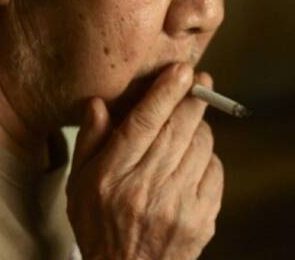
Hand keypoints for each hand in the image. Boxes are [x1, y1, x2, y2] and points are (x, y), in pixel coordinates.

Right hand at [66, 63, 222, 259]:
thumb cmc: (100, 224)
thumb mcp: (80, 184)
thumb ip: (90, 141)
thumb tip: (99, 103)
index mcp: (112, 177)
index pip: (143, 124)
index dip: (165, 92)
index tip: (182, 70)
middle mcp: (146, 189)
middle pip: (179, 129)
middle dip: (194, 98)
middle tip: (200, 81)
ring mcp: (177, 206)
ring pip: (201, 146)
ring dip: (198, 130)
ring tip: (187, 131)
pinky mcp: (202, 219)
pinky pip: (215, 171)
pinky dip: (207, 160)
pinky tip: (192, 164)